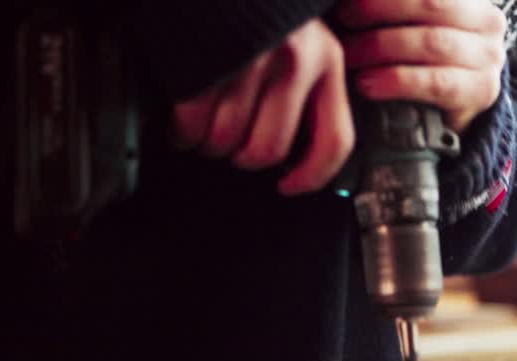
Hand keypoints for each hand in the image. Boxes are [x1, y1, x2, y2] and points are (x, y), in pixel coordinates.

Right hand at [171, 19, 353, 195]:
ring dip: (209, 145)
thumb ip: (309, 82)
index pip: (334, 141)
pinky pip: (190, 125)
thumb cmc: (259, 4)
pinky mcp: (204, 63)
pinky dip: (181, 133)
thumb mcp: (303, 35)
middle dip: (243, 158)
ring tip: (204, 127)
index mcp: (326, 60)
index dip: (311, 176)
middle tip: (232, 146)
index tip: (290, 186)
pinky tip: (182, 120)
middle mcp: (293, 64)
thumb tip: (297, 149)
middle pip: (267, 150)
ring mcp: (247, 63)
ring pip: (225, 142)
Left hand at [339, 0, 507, 134]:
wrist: (449, 110)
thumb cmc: (420, 59)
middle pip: (430, 5)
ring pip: (432, 43)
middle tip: (342, 21)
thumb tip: (347, 0)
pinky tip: (368, 84)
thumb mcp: (411, 22)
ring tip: (349, 57)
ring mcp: (489, 58)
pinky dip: (396, 81)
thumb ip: (394, 9)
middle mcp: (487, 21)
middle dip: (378, 10)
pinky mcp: (482, 92)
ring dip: (381, 48)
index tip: (347, 0)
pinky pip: (435, 82)